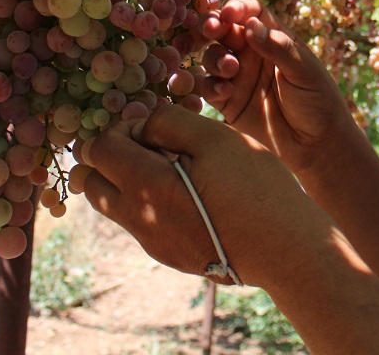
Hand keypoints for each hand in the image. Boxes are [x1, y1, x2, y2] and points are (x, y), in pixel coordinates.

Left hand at [81, 103, 321, 286]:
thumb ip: (169, 122)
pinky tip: (188, 191)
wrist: (285, 247)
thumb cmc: (255, 186)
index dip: (119, 127)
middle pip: (92, 184)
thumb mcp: (215, 138)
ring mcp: (153, 243)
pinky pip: (141, 223)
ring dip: (128, 179)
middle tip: (149, 143)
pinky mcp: (169, 255)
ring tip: (169, 165)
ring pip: (114, 206)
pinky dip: (149, 200)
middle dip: (111, 156)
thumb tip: (141, 124)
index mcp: (147, 188)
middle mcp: (141, 220)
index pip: (98, 150)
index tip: (151, 124)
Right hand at [196, 0, 357, 176]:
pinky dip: (211, 85)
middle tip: (212, 30)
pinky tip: (226, 92)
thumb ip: (278, 48)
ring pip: (212, 56)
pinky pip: (209, 87)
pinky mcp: (229, 102)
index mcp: (274, 38)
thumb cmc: (318, 101)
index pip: (251, 13)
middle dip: (214, 26)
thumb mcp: (304, 71)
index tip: (229, 13)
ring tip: (230, 69)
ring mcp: (239, 77)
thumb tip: (250, 25)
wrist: (316, 144)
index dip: (238, 8)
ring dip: (215, 57)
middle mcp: (253, 53)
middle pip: (225, 30)